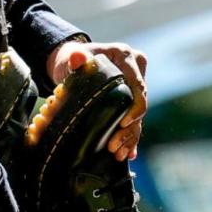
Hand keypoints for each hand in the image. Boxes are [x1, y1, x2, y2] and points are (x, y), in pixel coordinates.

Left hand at [48, 40, 147, 160]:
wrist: (73, 63)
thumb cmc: (73, 58)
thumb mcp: (72, 56)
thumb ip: (75, 57)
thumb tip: (77, 57)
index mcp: (127, 57)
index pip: (138, 86)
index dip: (135, 107)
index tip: (123, 123)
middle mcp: (136, 72)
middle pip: (140, 105)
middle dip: (129, 129)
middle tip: (114, 146)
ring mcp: (136, 88)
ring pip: (138, 117)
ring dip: (129, 138)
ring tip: (118, 154)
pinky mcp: (132, 101)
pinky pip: (134, 121)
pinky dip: (130, 138)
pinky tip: (128, 153)